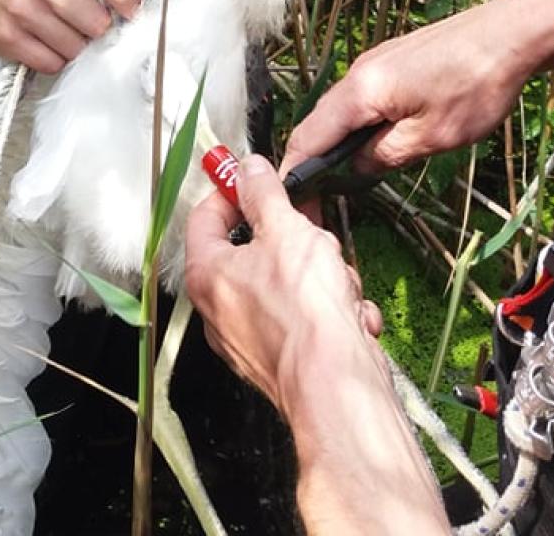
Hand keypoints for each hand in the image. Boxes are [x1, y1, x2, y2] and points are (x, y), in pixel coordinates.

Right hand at [0, 0, 139, 73]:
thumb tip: (130, 7)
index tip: (133, 11)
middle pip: (93, 19)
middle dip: (99, 30)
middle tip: (93, 28)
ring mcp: (21, 9)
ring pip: (74, 47)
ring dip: (78, 48)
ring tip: (68, 35)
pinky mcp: (7, 37)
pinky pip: (51, 63)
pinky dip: (57, 60)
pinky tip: (50, 46)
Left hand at [186, 158, 446, 534]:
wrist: (337, 385)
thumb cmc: (305, 310)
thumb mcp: (286, 230)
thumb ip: (264, 193)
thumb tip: (249, 169)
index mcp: (208, 275)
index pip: (204, 217)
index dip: (232, 191)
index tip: (255, 179)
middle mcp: (219, 310)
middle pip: (252, 250)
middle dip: (294, 239)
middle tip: (314, 234)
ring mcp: (249, 339)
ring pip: (286, 283)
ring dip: (321, 277)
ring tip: (339, 285)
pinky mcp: (281, 361)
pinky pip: (304, 318)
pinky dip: (330, 313)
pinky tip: (349, 316)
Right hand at [284, 0, 538, 177]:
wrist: (513, 34)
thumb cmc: (476, 85)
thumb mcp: (432, 136)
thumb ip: (386, 155)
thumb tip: (357, 166)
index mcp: (361, 90)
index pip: (309, 135)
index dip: (295, 170)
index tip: (293, 202)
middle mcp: (359, 72)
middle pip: (320, 121)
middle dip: (312, 158)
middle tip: (317, 199)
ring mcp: (376, 62)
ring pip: (342, 108)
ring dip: (336, 141)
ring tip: (342, 176)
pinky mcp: (394, 60)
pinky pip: (362, 96)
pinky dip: (356, 122)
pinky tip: (373, 141)